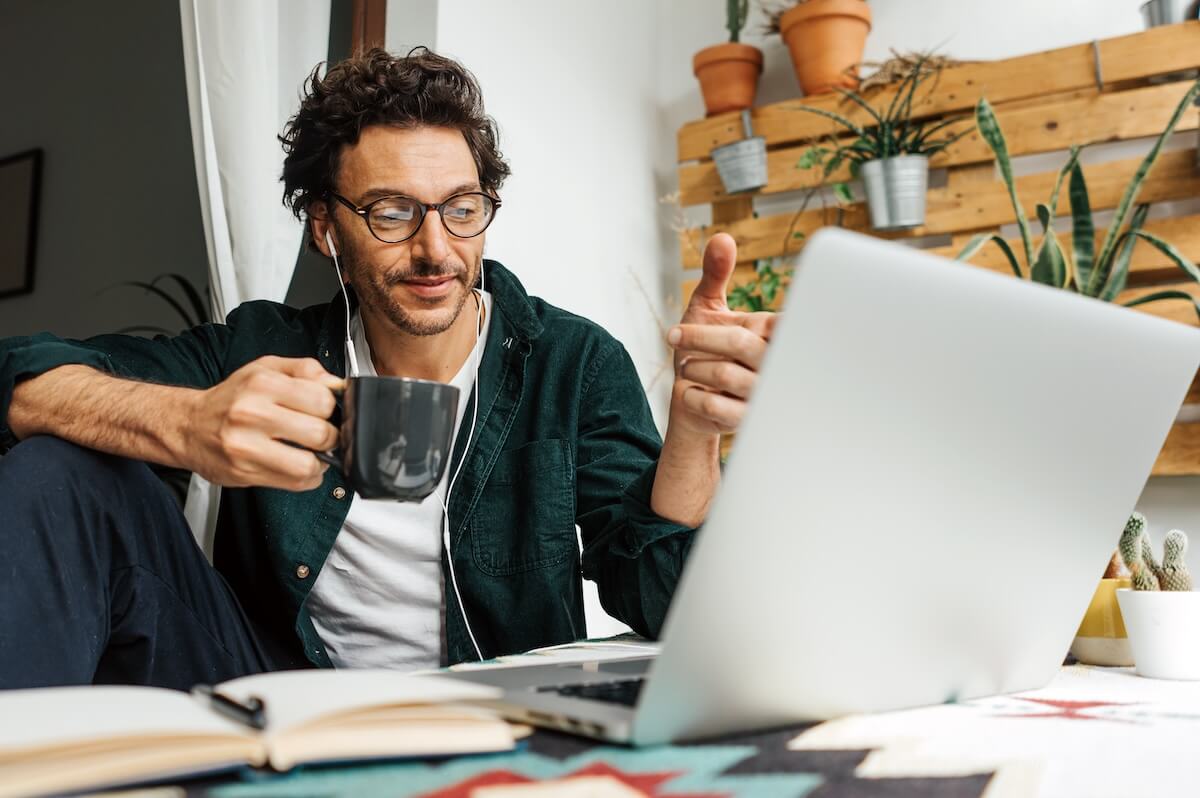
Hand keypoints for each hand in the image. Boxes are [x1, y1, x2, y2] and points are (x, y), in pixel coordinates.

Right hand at [185, 356, 343, 490]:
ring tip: (312, 453)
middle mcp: (252, 414)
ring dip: (320, 462)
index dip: (332, 408)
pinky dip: (306, 477)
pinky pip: (293, 483)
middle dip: (330, 436)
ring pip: (308, 465)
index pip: (322, 400)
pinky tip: (298, 464)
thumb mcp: (266, 369)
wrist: (188, 425)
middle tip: (322, 434)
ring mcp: (246, 446)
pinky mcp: (245, 472)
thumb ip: (306, 370)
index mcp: (262, 384)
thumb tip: (338, 385)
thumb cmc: (231, 398)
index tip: (326, 412)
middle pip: (320, 434)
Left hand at [667, 233, 775, 436]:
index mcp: (774, 334)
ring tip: (688, 367)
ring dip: (692, 367)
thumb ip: (716, 274)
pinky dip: (691, 395)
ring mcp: (762, 395)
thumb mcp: (708, 309)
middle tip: (673, 337)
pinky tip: (692, 392)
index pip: (775, 321)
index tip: (702, 324)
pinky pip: (712, 405)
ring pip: (722, 374)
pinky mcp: (746, 421)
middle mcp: (775, 364)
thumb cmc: (707, 351)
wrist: (695, 403)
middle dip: (697, 338)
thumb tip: (722, 238)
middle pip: (739, 343)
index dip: (737, 321)